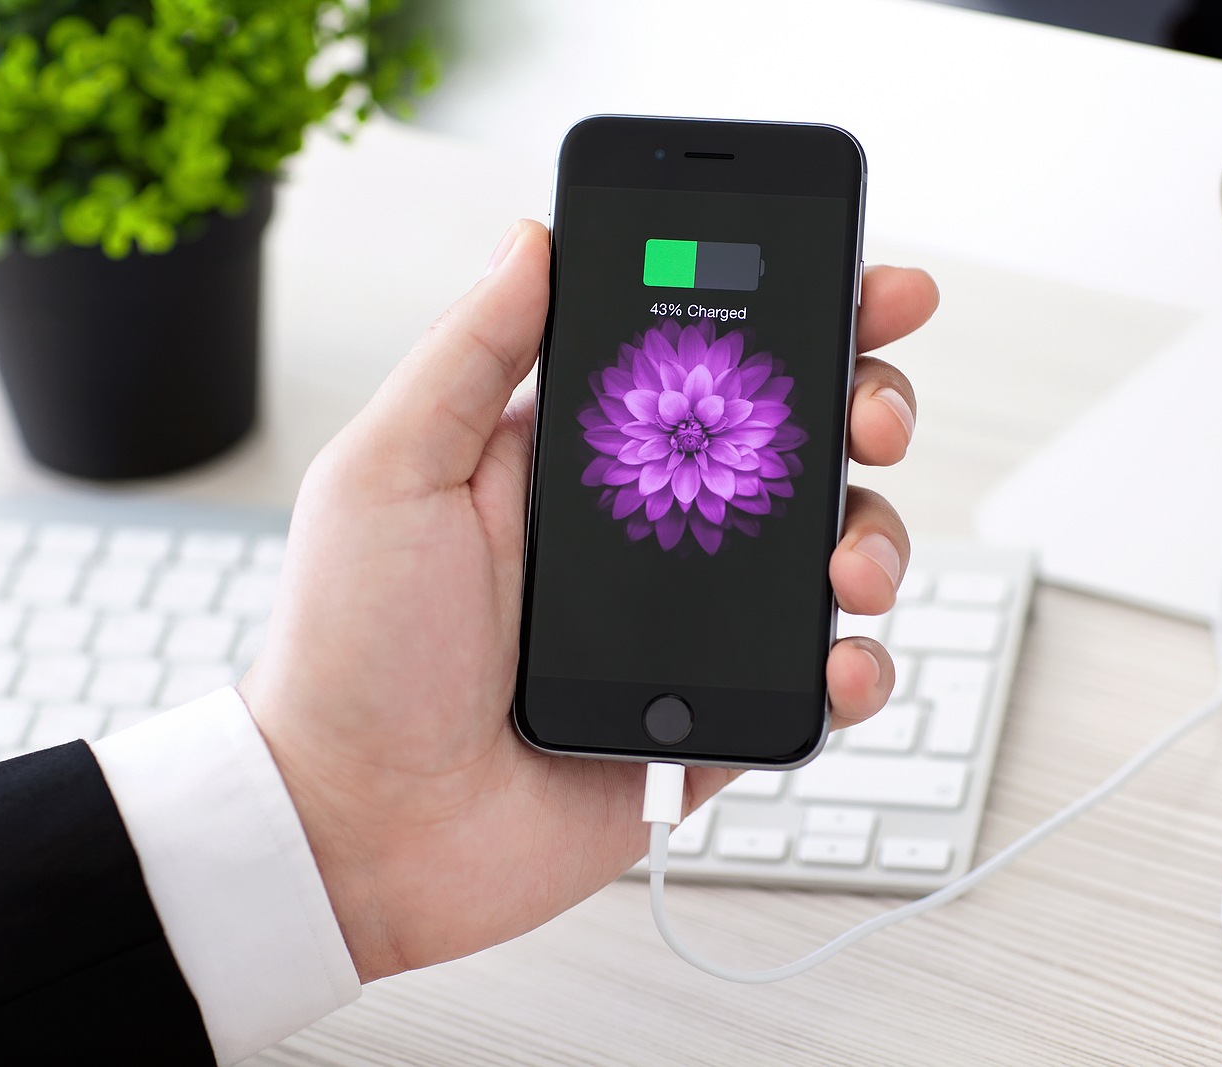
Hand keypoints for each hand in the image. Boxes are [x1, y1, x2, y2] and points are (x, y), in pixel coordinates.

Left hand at [239, 219, 937, 982]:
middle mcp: (645, 529)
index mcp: (576, 457)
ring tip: (846, 566)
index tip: (867, 283)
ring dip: (872, 538)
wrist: (359, 833)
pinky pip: (815, 682)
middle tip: (871, 414)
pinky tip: (835, 662)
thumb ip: (469, 354)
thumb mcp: (388, 473)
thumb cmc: (349, 654)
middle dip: (861, 410)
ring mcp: (688, 626)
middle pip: (793, 446)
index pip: (704, 361)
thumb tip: (534, 238)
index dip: (794, 313)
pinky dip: (853, 668)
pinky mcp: (713, 717)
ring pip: (824, 555)